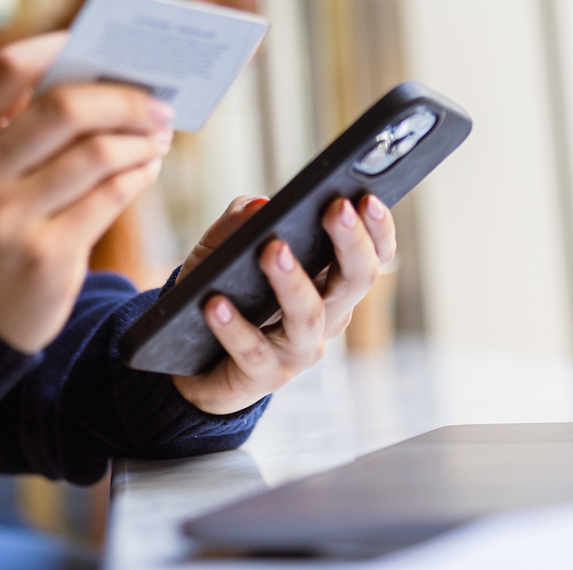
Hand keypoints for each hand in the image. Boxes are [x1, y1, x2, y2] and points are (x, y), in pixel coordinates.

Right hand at [0, 33, 173, 351]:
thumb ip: (5, 132)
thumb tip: (93, 79)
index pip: (6, 70)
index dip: (57, 47)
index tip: (95, 46)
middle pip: (64, 108)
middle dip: (122, 98)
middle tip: (155, 101)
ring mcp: (8, 222)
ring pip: (97, 153)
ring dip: (140, 137)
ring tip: (156, 135)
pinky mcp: (46, 260)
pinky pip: (110, 199)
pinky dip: (138, 174)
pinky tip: (146, 167)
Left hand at [169, 192, 396, 414]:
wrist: (194, 360)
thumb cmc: (222, 293)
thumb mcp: (223, 247)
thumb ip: (240, 220)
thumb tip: (259, 205)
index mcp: (331, 280)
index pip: (373, 253)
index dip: (378, 227)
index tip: (366, 197)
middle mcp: (327, 314)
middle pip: (357, 280)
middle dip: (351, 242)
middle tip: (336, 208)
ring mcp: (299, 348)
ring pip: (309, 316)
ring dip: (293, 281)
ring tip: (272, 249)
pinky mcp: (265, 374)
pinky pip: (253, 349)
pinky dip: (234, 326)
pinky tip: (215, 303)